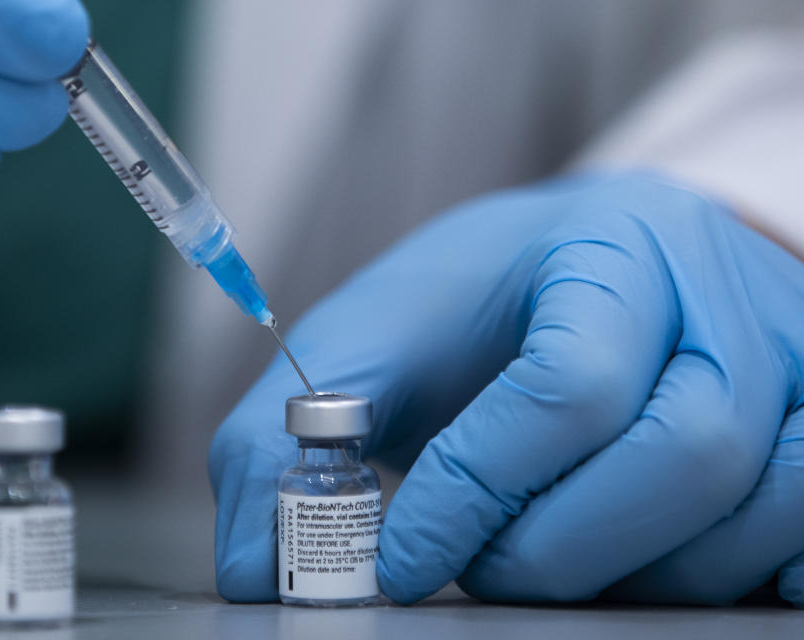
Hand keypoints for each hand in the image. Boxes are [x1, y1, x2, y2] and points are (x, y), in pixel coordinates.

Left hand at [208, 173, 803, 604]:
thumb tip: (258, 568)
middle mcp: (724, 293)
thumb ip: (287, 436)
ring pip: (756, 508)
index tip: (404, 557)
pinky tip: (644, 564)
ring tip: (546, 561)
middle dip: (561, 548)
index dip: (481, 489)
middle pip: (687, 453)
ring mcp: (792, 356)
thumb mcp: (369, 341)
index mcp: (611, 247)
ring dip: (631, 572)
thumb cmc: (473, 306)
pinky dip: (730, 575)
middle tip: (482, 567)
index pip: (568, 384)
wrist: (580, 272)